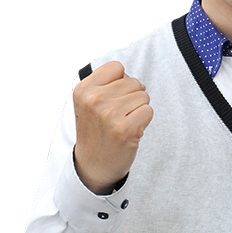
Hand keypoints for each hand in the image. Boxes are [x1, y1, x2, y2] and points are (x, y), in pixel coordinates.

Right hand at [73, 61, 153, 193]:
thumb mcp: (88, 102)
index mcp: (83, 90)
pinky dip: (144, 120)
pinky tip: (130, 131)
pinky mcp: (125, 129)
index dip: (121, 81)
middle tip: (118, 115)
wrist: (93, 165)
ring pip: (143, 96)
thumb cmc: (96, 130)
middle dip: (131, 97)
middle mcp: (94, 100)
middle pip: (133, 82)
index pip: (116, 67)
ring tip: (123, 122)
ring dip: (138, 109)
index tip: (112, 98)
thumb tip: (136, 81)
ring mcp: (109, 115)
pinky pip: (148, 111)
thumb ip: (107, 83)